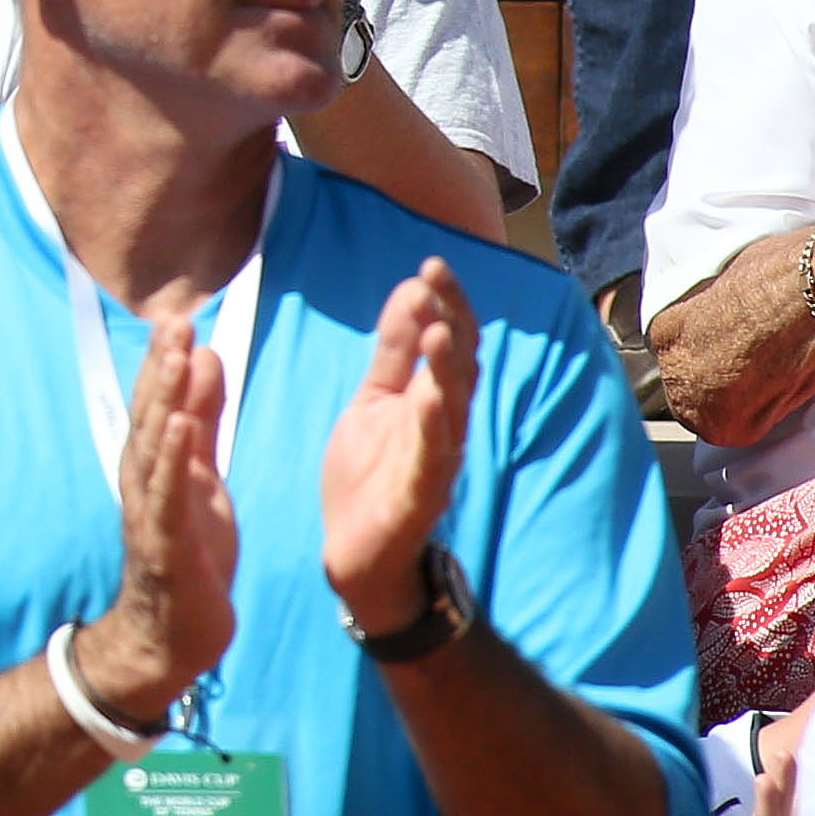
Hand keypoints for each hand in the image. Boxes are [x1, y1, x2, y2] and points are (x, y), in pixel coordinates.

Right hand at [72, 312, 238, 723]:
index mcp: (156, 463)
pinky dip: (172, 461)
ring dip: (164, 401)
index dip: (166, 358)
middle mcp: (144, 480)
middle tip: (175, 318)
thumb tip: (204, 355)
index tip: (179, 313)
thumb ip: (203, 419)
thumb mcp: (204, 476)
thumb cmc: (188, 553)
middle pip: (152, 415)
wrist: (172, 634)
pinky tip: (182, 428)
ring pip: (154, 447)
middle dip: (162, 366)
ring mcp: (151, 511)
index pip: (159, 402)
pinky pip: (167, 496)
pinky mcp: (165, 544)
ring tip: (177, 356)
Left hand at [320, 257, 476, 631]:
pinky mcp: (419, 497)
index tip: (432, 263)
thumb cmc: (370, 474)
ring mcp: (435, 461)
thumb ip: (393, 351)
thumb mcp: (375, 399)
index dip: (446, 303)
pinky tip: (429, 400)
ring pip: (452, 409)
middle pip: (458, 367)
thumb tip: (411, 289)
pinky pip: (432, 460)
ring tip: (437, 330)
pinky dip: (432, 429)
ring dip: (446, 370)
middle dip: (451, 321)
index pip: (449, 341)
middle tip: (436, 277)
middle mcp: (444, 426)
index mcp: (432, 399)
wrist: (355, 552)